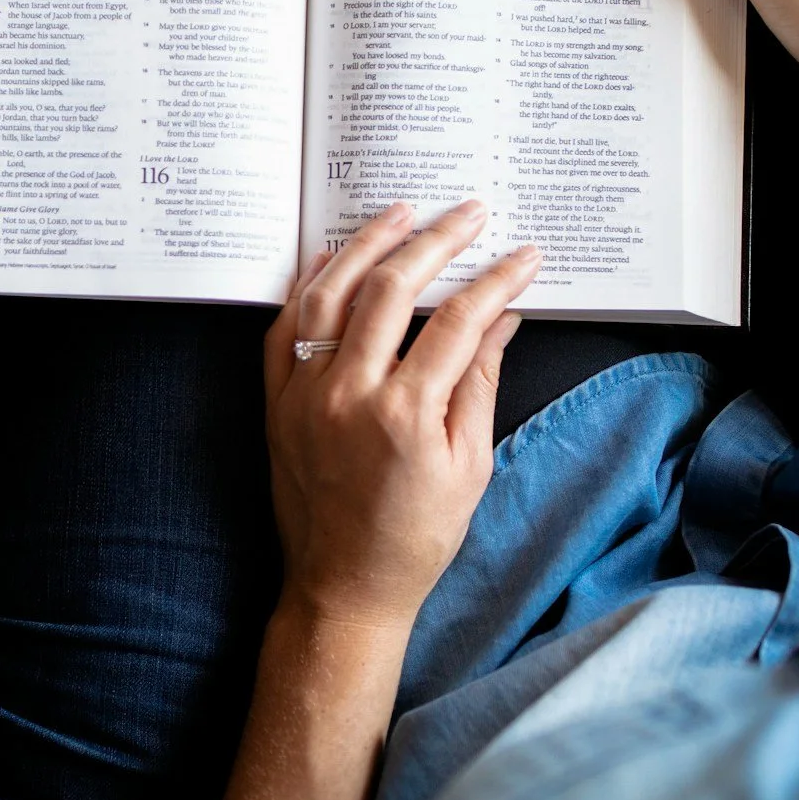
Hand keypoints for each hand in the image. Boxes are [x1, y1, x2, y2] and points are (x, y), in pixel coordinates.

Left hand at [263, 202, 538, 632]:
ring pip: (330, 294)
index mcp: (406, 414)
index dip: (495, 279)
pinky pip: (284, 328)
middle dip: (437, 240)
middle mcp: (349, 394)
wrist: (343, 587)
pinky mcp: (276, 404)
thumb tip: (502, 317)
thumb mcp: (469, 466)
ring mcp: (304, 395)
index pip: (459, 320)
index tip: (522, 254)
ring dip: (366, 244)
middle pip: (393, 289)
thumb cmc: (415, 537)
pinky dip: (307, 286)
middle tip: (468, 212)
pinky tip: (330, 256)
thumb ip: (480, 383)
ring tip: (400, 212)